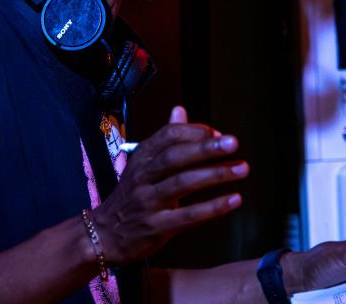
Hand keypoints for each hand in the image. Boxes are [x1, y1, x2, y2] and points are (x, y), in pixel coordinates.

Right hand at [91, 107, 247, 264]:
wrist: (104, 234)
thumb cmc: (131, 195)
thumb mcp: (143, 163)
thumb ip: (165, 138)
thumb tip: (180, 110)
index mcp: (142, 157)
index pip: (168, 135)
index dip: (194, 132)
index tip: (217, 133)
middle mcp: (143, 176)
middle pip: (175, 156)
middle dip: (205, 148)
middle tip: (233, 143)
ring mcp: (148, 201)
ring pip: (182, 183)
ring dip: (215, 175)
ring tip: (241, 168)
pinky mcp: (156, 226)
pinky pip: (187, 215)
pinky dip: (212, 207)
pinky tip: (233, 200)